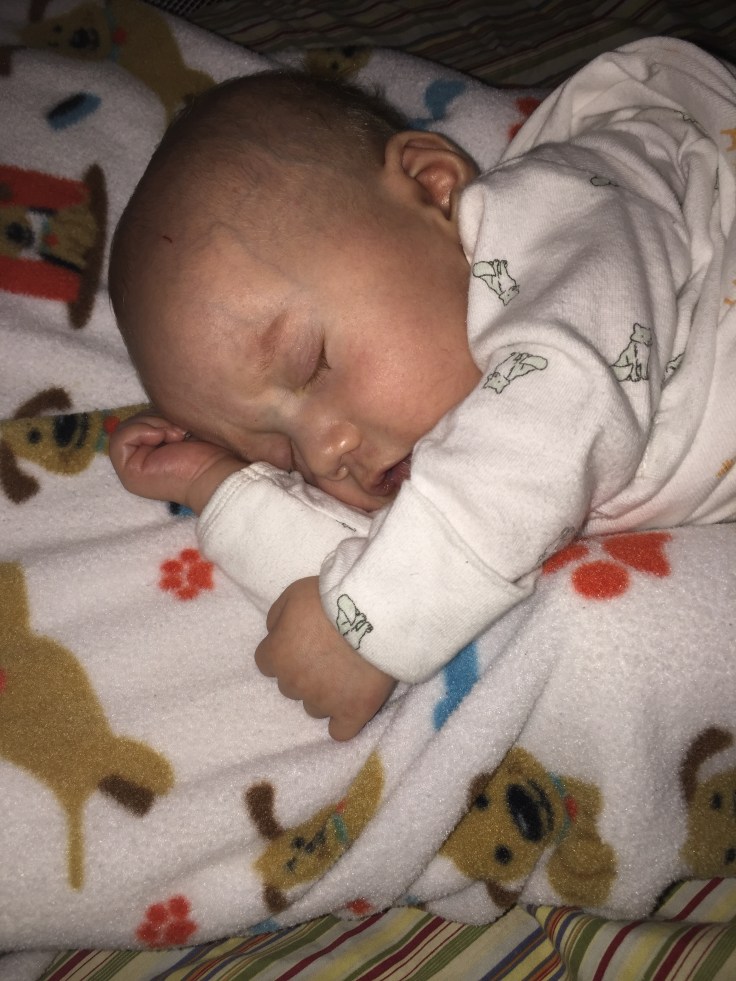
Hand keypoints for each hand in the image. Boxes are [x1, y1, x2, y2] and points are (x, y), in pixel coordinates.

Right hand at [108, 413, 242, 512]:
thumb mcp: (178, 422)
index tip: (180, 425)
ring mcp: (131, 469)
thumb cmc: (208, 447)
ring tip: (178, 436)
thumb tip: (150, 392)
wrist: (218, 469)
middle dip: (156, 418)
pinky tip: (168, 439)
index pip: (137, 420)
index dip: (155, 415)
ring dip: (154, 424)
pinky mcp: (128, 472)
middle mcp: (138, 461)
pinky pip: (120, 438)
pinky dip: (143, 431)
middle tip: (180, 431)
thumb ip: (160, 415)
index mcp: (149, 452)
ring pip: (125, 427)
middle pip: (130, 422)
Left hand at [255, 577, 395, 740]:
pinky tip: (349, 707)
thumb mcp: (293, 593)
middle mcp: (294, 684)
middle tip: (327, 653)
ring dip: (324, 693)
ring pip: (314, 707)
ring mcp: (324, 701)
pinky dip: (343, 722)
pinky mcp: (353, 712)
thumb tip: (274, 634)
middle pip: (290, 686)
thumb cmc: (331, 598)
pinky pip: (340, 732)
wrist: (375, 612)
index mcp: (277, 656)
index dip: (284, 651)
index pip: (266, 662)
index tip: (301, 642)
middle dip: (304, 672)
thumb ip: (276, 618)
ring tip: (345, 673)